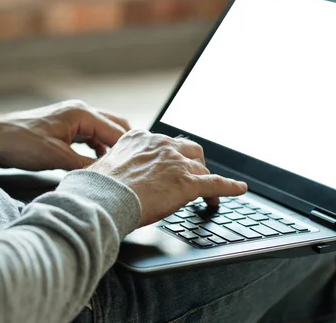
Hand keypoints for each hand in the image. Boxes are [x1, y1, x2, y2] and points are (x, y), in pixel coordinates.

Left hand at [0, 100, 130, 170]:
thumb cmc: (19, 142)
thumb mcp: (55, 157)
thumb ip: (85, 165)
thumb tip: (107, 175)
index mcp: (81, 113)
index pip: (116, 130)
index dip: (129, 148)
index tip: (140, 164)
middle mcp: (79, 113)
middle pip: (113, 127)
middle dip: (124, 145)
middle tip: (134, 165)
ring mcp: (71, 120)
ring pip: (101, 133)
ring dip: (110, 148)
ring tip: (119, 168)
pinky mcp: (63, 130)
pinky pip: (89, 138)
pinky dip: (96, 150)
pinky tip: (98, 164)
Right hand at [88, 130, 247, 226]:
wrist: (102, 198)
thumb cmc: (96, 187)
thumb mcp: (102, 166)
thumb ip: (114, 165)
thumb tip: (105, 174)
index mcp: (139, 138)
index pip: (164, 143)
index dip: (172, 156)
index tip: (172, 164)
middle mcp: (160, 145)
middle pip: (188, 150)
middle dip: (194, 163)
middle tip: (194, 175)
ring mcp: (175, 162)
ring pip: (201, 167)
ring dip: (207, 178)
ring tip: (210, 193)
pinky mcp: (187, 182)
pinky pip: (216, 183)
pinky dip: (230, 187)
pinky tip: (239, 189)